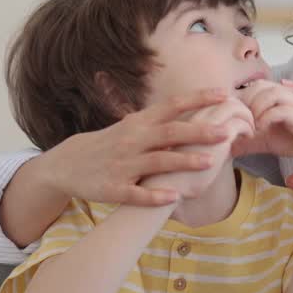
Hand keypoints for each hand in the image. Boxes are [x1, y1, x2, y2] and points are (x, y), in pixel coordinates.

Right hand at [43, 88, 231, 206]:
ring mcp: (123, 164)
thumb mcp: (133, 127)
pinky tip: (174, 198)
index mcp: (139, 123)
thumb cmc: (111, 144)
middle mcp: (132, 140)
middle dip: (198, 132)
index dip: (197, 98)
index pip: (172, 106)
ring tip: (209, 162)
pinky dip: (154, 195)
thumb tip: (199, 111)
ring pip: (157, 162)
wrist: (66, 164)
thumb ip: (162, 122)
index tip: (223, 94)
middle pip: (169, 133)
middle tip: (225, 132)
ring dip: (183, 162)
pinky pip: (136, 193)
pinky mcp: (113, 188)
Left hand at [236, 80, 292, 168]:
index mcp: (278, 95)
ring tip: (250, 126)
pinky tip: (260, 130)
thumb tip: (223, 144)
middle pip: (261, 85)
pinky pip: (283, 109)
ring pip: (272, 93)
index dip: (241, 100)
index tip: (233, 118)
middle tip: (240, 122)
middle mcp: (289, 94)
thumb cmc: (292, 142)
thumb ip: (244, 139)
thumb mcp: (262, 140)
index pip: (254, 86)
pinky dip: (267, 118)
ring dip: (256, 109)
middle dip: (246, 103)